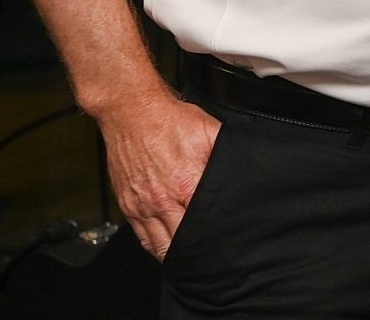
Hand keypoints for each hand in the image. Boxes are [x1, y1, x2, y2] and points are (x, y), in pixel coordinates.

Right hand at [95, 91, 220, 259]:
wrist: (132, 112)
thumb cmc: (169, 119)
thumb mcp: (210, 132)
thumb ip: (225, 156)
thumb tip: (242, 171)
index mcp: (186, 184)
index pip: (204, 223)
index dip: (216, 234)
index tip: (226, 239)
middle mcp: (162, 200)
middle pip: (181, 242)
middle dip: (197, 250)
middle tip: (210, 255)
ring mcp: (141, 204)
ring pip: (158, 245)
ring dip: (174, 254)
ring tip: (191, 257)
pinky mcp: (127, 204)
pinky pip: (141, 236)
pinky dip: (154, 245)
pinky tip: (166, 246)